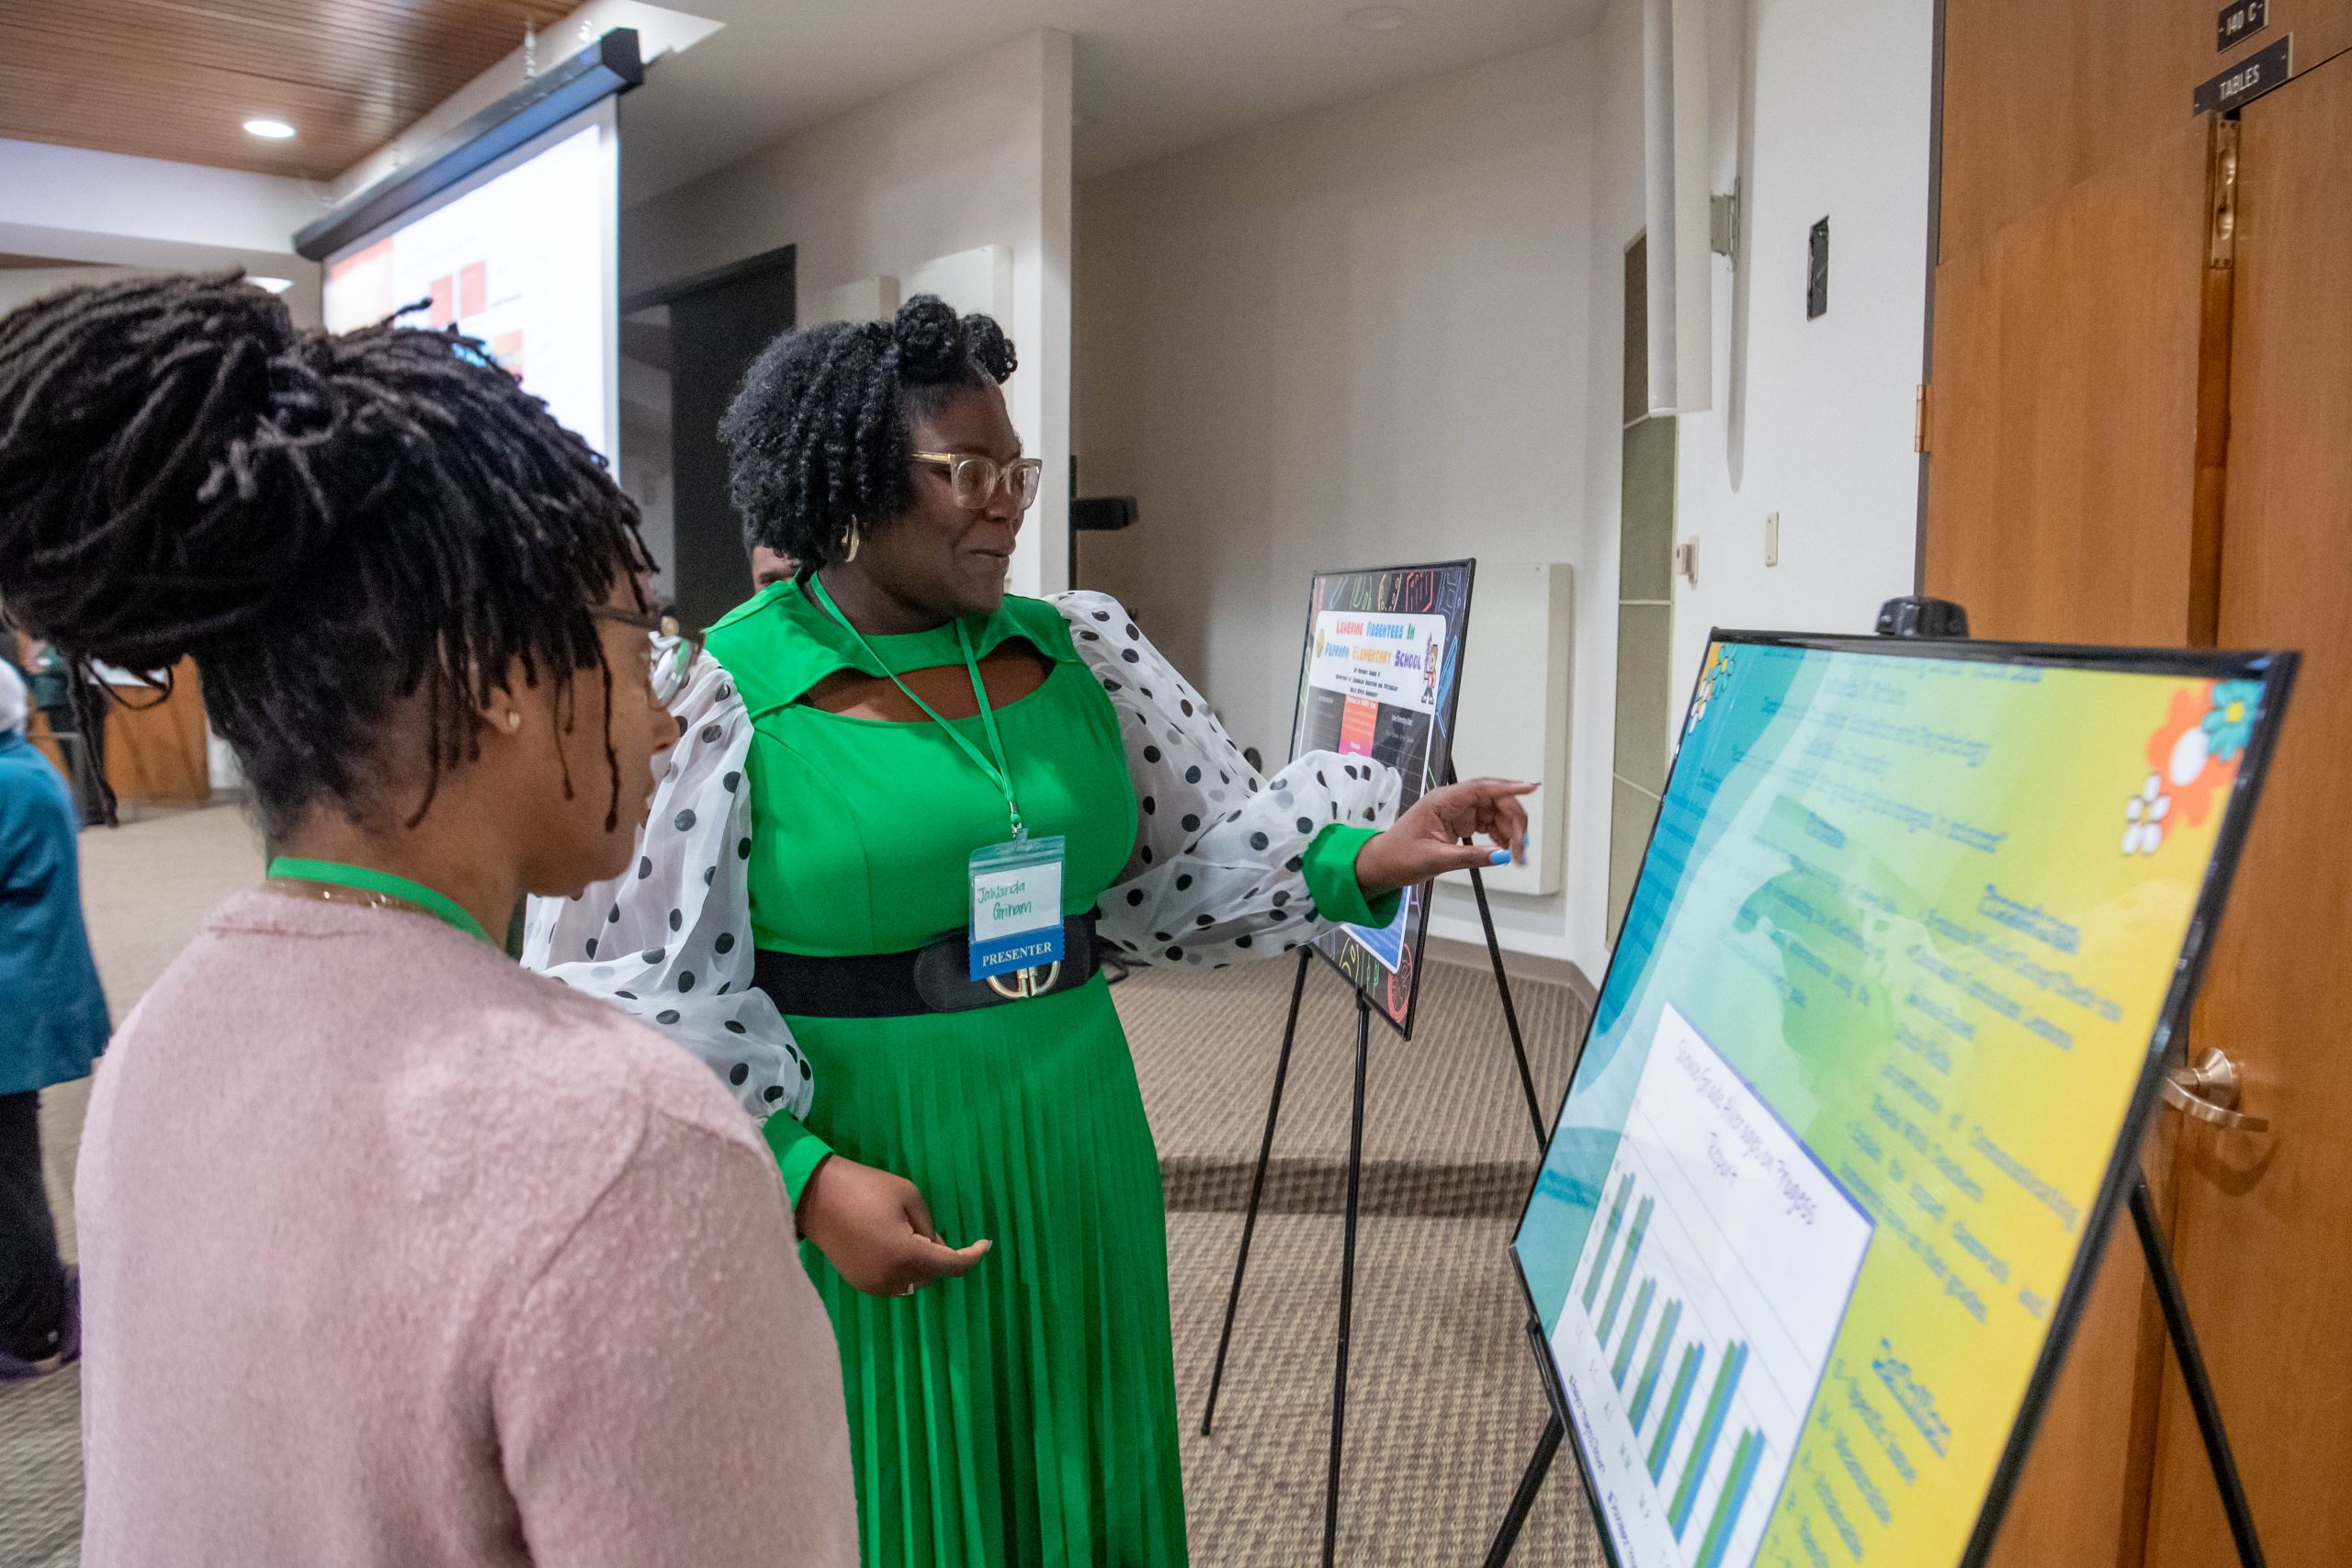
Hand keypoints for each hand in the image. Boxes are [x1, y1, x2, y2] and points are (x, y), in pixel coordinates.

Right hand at [795, 1155, 990, 1296]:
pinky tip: (893, 1245)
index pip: (951, 1265)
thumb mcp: (908, 1197)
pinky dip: (902, 1268)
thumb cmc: (864, 1188)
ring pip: (913, 1282)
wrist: (814, 1196)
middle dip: (939, 1256)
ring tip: (910, 1234)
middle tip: (930, 1229)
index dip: (972, 1256)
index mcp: (905, 1255)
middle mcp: (890, 1278)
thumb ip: (929, 1227)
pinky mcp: (859, 1283)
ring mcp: (873, 1285)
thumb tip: (939, 1249)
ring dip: (920, 1264)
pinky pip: (893, 1282)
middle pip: (931, 1275)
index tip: (985, 1244)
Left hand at [1351, 778, 1536, 896]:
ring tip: (1516, 854)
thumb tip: (1501, 856)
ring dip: (1509, 830)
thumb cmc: (1399, 857)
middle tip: (1522, 847)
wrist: (1382, 864)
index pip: (1481, 788)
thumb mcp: (1435, 859)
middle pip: (1494, 800)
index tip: (1530, 788)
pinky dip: (1500, 836)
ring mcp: (1457, 811)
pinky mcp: (1460, 823)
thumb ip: (1470, 857)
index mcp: (1442, 801)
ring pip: (1494, 812)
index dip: (1508, 787)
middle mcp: (1452, 801)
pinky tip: (1505, 850)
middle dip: (1513, 820)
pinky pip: (1488, 823)